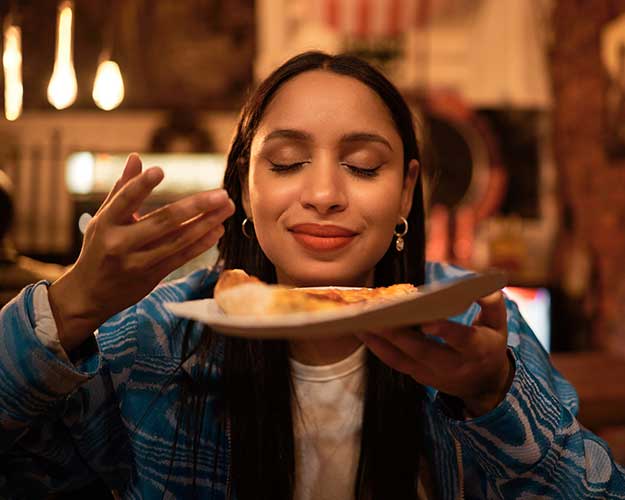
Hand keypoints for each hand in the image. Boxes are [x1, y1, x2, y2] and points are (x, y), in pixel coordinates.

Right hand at [48, 153, 234, 351]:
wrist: (89, 295)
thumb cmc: (98, 248)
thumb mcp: (102, 218)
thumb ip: (122, 189)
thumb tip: (136, 157)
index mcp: (105, 224)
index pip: (124, 201)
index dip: (141, 186)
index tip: (160, 170)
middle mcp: (120, 243)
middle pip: (163, 222)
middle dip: (196, 206)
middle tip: (221, 193)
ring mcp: (137, 262)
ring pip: (178, 241)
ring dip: (206, 224)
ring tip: (227, 208)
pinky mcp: (151, 277)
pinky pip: (181, 258)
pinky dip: (200, 244)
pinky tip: (217, 230)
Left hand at [358, 292, 512, 416]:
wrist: (485, 385)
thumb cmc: (489, 344)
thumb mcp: (499, 324)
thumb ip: (491, 303)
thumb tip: (479, 284)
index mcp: (478, 349)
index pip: (461, 340)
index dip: (445, 331)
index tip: (428, 320)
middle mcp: (454, 365)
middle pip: (423, 351)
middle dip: (399, 335)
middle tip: (377, 316)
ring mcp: (434, 374)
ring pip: (403, 359)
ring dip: (380, 341)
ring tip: (361, 321)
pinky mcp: (419, 377)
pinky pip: (395, 363)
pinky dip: (377, 348)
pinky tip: (363, 331)